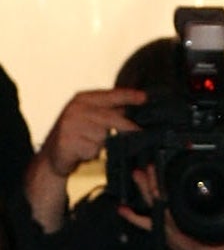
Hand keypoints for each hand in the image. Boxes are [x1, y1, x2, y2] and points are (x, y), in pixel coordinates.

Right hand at [24, 87, 147, 231]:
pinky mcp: (67, 140)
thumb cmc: (79, 135)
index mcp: (84, 99)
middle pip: (111, 118)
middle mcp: (76, 108)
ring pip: (103, 136)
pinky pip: (92, 149)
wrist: (53, 154)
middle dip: (128, 128)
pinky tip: (83, 152)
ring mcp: (70, 124)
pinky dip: (92, 154)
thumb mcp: (94, 118)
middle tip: (142, 135)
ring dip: (103, 145)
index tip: (145, 97)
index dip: (128, 96)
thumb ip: (113, 112)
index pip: (111, 95)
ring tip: (92, 145)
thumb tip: (140, 106)